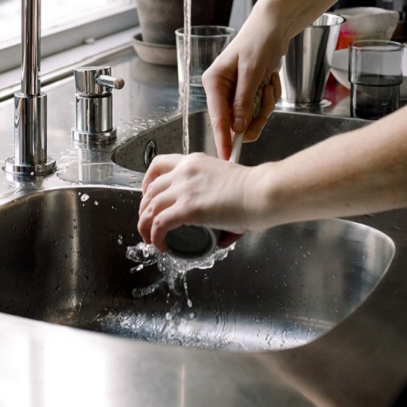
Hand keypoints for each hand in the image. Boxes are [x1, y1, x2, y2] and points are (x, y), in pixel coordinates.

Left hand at [137, 153, 267, 251]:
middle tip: (148, 222)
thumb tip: (222, 237)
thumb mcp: (228, 185)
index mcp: (193, 162)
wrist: (262, 192)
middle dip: (144, 208)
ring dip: (145, 225)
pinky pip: (159, 224)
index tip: (147, 196)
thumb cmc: (254, 190)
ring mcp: (184, 189)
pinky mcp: (188, 208)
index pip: (158, 165)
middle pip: (150, 189)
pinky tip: (160, 244)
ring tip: (150, 238)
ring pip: (150, 208)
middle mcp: (184, 172)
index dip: (147, 183)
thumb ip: (218, 203)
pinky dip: (155, 236)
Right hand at [201, 17, 288, 159]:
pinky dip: (270, 98)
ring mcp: (235, 94)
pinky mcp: (249, 94)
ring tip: (269, 81)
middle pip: (237, 122)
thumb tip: (237, 127)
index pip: (217, 117)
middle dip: (256, 113)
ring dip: (266, 104)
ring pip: (251, 118)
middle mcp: (221, 90)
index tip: (226, 157)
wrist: (274, 27)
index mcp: (214, 82)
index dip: (223, 138)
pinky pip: (260, 109)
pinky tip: (271, 79)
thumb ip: (243, 100)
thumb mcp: (252, 70)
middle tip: (267, 94)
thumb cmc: (259, 41)